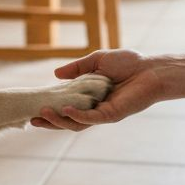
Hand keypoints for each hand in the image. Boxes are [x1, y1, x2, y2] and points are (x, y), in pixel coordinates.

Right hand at [31, 49, 164, 130]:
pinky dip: (76, 115)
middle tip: (32, 119)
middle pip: (68, 120)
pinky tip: (64, 110)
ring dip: (58, 120)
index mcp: (90, 97)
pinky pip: (90, 119)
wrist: (151, 69)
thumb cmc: (129, 63)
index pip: (66, 106)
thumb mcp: (97, 61)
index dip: (51, 108)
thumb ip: (77, 68)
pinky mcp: (112, 115)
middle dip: (50, 121)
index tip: (35, 106)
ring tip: (42, 114)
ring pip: (76, 123)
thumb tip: (55, 74)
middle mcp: (95, 108)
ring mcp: (103, 114)